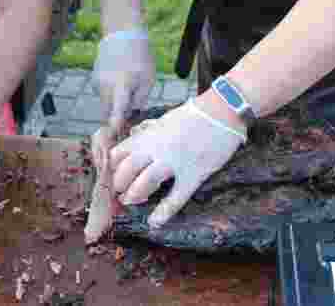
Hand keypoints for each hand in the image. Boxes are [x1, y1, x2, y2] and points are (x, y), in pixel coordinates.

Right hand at [93, 28, 155, 134]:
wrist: (122, 33)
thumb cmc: (140, 56)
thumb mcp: (149, 77)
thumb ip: (141, 98)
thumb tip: (133, 114)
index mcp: (122, 84)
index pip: (117, 109)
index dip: (115, 123)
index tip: (113, 132)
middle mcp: (106, 84)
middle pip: (108, 112)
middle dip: (116, 117)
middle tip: (128, 111)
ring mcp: (98, 81)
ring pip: (105, 103)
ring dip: (114, 103)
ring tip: (127, 83)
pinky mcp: (95, 78)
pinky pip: (103, 93)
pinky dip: (110, 92)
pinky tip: (119, 77)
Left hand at [109, 99, 245, 227]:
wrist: (222, 112)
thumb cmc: (194, 115)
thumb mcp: (164, 119)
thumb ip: (149, 130)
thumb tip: (135, 135)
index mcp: (148, 135)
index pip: (118, 154)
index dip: (112, 168)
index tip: (113, 176)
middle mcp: (156, 149)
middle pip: (126, 171)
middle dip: (119, 185)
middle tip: (120, 193)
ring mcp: (174, 162)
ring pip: (145, 183)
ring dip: (134, 196)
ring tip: (132, 202)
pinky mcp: (193, 174)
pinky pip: (175, 197)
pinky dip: (163, 212)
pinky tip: (154, 222)